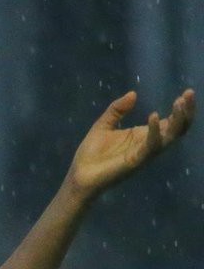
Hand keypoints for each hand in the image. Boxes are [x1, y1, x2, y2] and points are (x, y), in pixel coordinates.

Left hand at [66, 88, 194, 199]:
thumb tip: (133, 93)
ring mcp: (144, 153)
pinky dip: (154, 131)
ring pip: (171, 137)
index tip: (187, 92)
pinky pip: (151, 146)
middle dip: (186, 111)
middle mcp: (149, 144)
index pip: (171, 121)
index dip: (182, 108)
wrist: (79, 176)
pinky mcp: (136, 161)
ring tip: (179, 102)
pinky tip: (153, 116)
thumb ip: (117, 110)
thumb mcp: (103, 125)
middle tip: (189, 93)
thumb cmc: (91, 154)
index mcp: (144, 135)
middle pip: (178, 128)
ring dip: (177, 120)